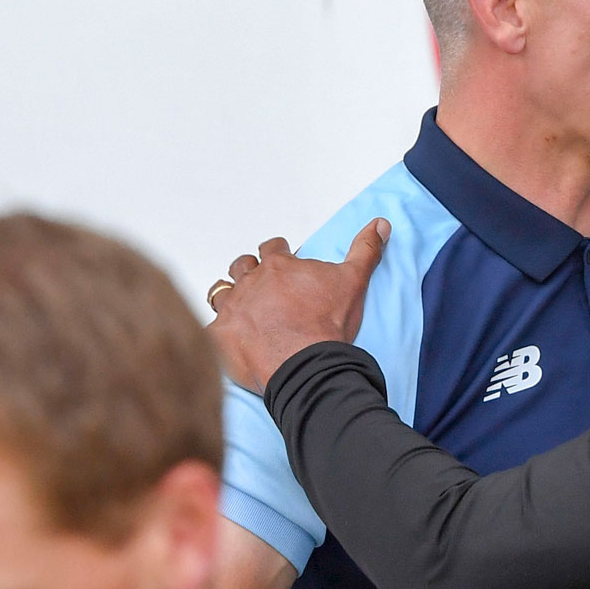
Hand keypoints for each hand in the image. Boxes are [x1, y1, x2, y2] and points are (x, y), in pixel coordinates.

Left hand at [205, 219, 388, 394]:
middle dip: (248, 270)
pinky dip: (216, 331)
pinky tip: (224, 337)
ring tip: (239, 307)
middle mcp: (250, 283)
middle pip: (240, 266)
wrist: (307, 364)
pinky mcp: (220, 337)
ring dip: (229, 297)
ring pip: (220, 293)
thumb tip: (380, 223)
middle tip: (259, 283)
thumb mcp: (353, 281)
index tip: (282, 256)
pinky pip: (208, 329)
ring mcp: (232, 309)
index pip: (272, 247)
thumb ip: (365, 249)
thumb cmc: (327, 324)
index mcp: (279, 267)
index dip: (277, 250)